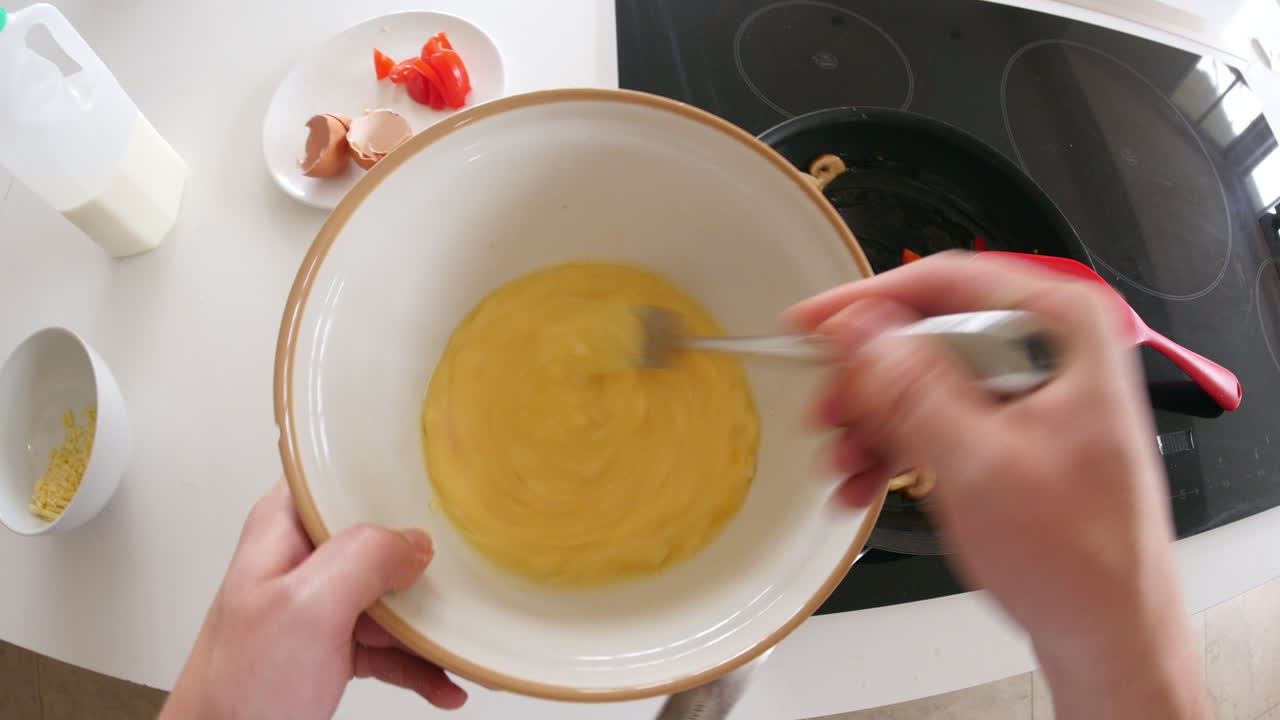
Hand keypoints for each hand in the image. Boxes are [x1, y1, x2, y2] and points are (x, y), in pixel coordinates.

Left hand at [160, 482, 466, 719]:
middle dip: (427, 559)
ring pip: (393, 594)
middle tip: (465, 572)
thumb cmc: (237, 694)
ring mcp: (321, 607)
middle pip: (381, 537)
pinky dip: (422, 662)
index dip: (387, 471)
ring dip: (431, 621)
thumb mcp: (305, 610)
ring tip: (463, 638)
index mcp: (286, 531)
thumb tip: (414, 541)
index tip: (438, 479)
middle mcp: (304, 562)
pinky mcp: (334, 649)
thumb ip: (362, 559)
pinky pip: (393, 646)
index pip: (339, 474)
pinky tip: (446, 678)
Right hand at [788, 252, 1209, 719]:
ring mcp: (1030, 393)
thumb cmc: (1082, 560)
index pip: (946, 283)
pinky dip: (896, 448)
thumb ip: (912, 390)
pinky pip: (937, 420)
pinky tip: (864, 484)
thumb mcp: (978, 465)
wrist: (1110, 633)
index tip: (811, 323)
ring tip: (841, 464)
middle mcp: (1049, 351)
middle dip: (866, 381)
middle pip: (928, 335)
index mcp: (1061, 331)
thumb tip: (861, 330)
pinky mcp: (1012, 433)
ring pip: (923, 381)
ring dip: (873, 423)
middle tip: (824, 412)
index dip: (868, 301)